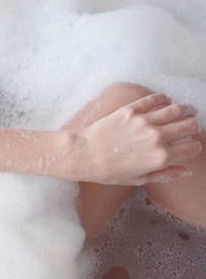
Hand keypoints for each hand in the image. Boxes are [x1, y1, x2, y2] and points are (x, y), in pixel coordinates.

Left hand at [72, 93, 201, 184]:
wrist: (83, 155)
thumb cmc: (108, 171)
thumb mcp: (137, 179)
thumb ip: (164, 174)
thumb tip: (186, 170)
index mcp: (161, 157)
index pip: (192, 147)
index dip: (195, 146)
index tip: (191, 145)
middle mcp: (157, 137)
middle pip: (189, 125)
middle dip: (194, 126)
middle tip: (192, 126)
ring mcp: (145, 121)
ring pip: (177, 110)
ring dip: (186, 109)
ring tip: (188, 110)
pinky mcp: (132, 110)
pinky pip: (154, 100)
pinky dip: (163, 99)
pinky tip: (166, 101)